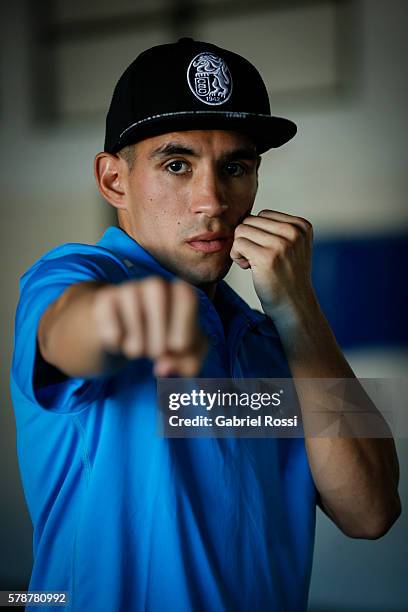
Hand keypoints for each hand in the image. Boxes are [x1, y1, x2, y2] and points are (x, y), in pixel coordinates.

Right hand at [92, 277, 207, 376]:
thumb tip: (163, 368)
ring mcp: (129, 289)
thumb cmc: (168, 342)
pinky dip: (115, 339)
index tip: (178, 348)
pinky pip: (108, 317)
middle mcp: (156, 285)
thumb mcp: (187, 356)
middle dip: (159, 333)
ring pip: (131, 306)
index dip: (183, 326)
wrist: (132, 337)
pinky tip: (120, 342)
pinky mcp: (105, 300)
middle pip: (158, 295)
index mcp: (181, 292)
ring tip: (139, 350)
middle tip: (157, 353)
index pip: (186, 296)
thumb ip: (188, 364)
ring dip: (136, 340)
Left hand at [230, 210, 315, 323]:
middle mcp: (294, 232)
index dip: (258, 233)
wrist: (294, 307)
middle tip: (256, 259)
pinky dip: (236, 256)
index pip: (264, 214)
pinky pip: (238, 243)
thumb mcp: (292, 248)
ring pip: (241, 230)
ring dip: (240, 247)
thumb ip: (276, 229)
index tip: (266, 252)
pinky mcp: (267, 257)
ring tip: (252, 264)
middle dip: (247, 239)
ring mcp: (282, 244)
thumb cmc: (286, 278)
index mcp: (302, 226)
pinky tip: (247, 267)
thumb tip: (243, 215)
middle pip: (251, 220)